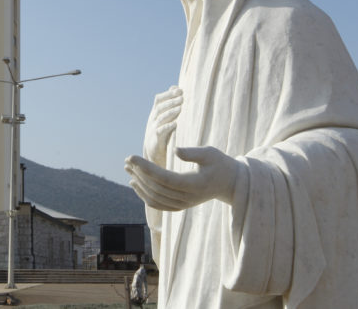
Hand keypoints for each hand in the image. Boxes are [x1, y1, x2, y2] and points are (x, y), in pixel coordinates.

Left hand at [125, 146, 240, 210]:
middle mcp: (188, 198)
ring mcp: (184, 204)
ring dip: (139, 184)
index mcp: (194, 184)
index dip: (146, 168)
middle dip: (139, 173)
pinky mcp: (180, 206)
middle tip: (127, 160)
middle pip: (156, 188)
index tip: (132, 157)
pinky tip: (135, 183)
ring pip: (155, 198)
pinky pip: (158, 205)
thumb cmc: (219, 164)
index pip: (164, 178)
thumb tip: (175, 151)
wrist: (230, 183)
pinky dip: (144, 195)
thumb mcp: (210, 153)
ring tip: (127, 169)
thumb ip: (193, 152)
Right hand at [143, 86, 182, 163]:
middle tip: (182, 98)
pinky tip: (175, 124)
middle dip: (171, 101)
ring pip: (160, 119)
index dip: (168, 94)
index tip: (180, 90)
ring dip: (170, 113)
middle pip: (160, 107)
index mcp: (155, 113)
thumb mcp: (164, 117)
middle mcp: (152, 120)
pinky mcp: (156, 140)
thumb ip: (169, 103)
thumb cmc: (161, 132)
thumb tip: (175, 87)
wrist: (152, 152)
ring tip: (180, 108)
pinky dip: (167, 127)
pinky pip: (160, 132)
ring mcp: (153, 129)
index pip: (158, 100)